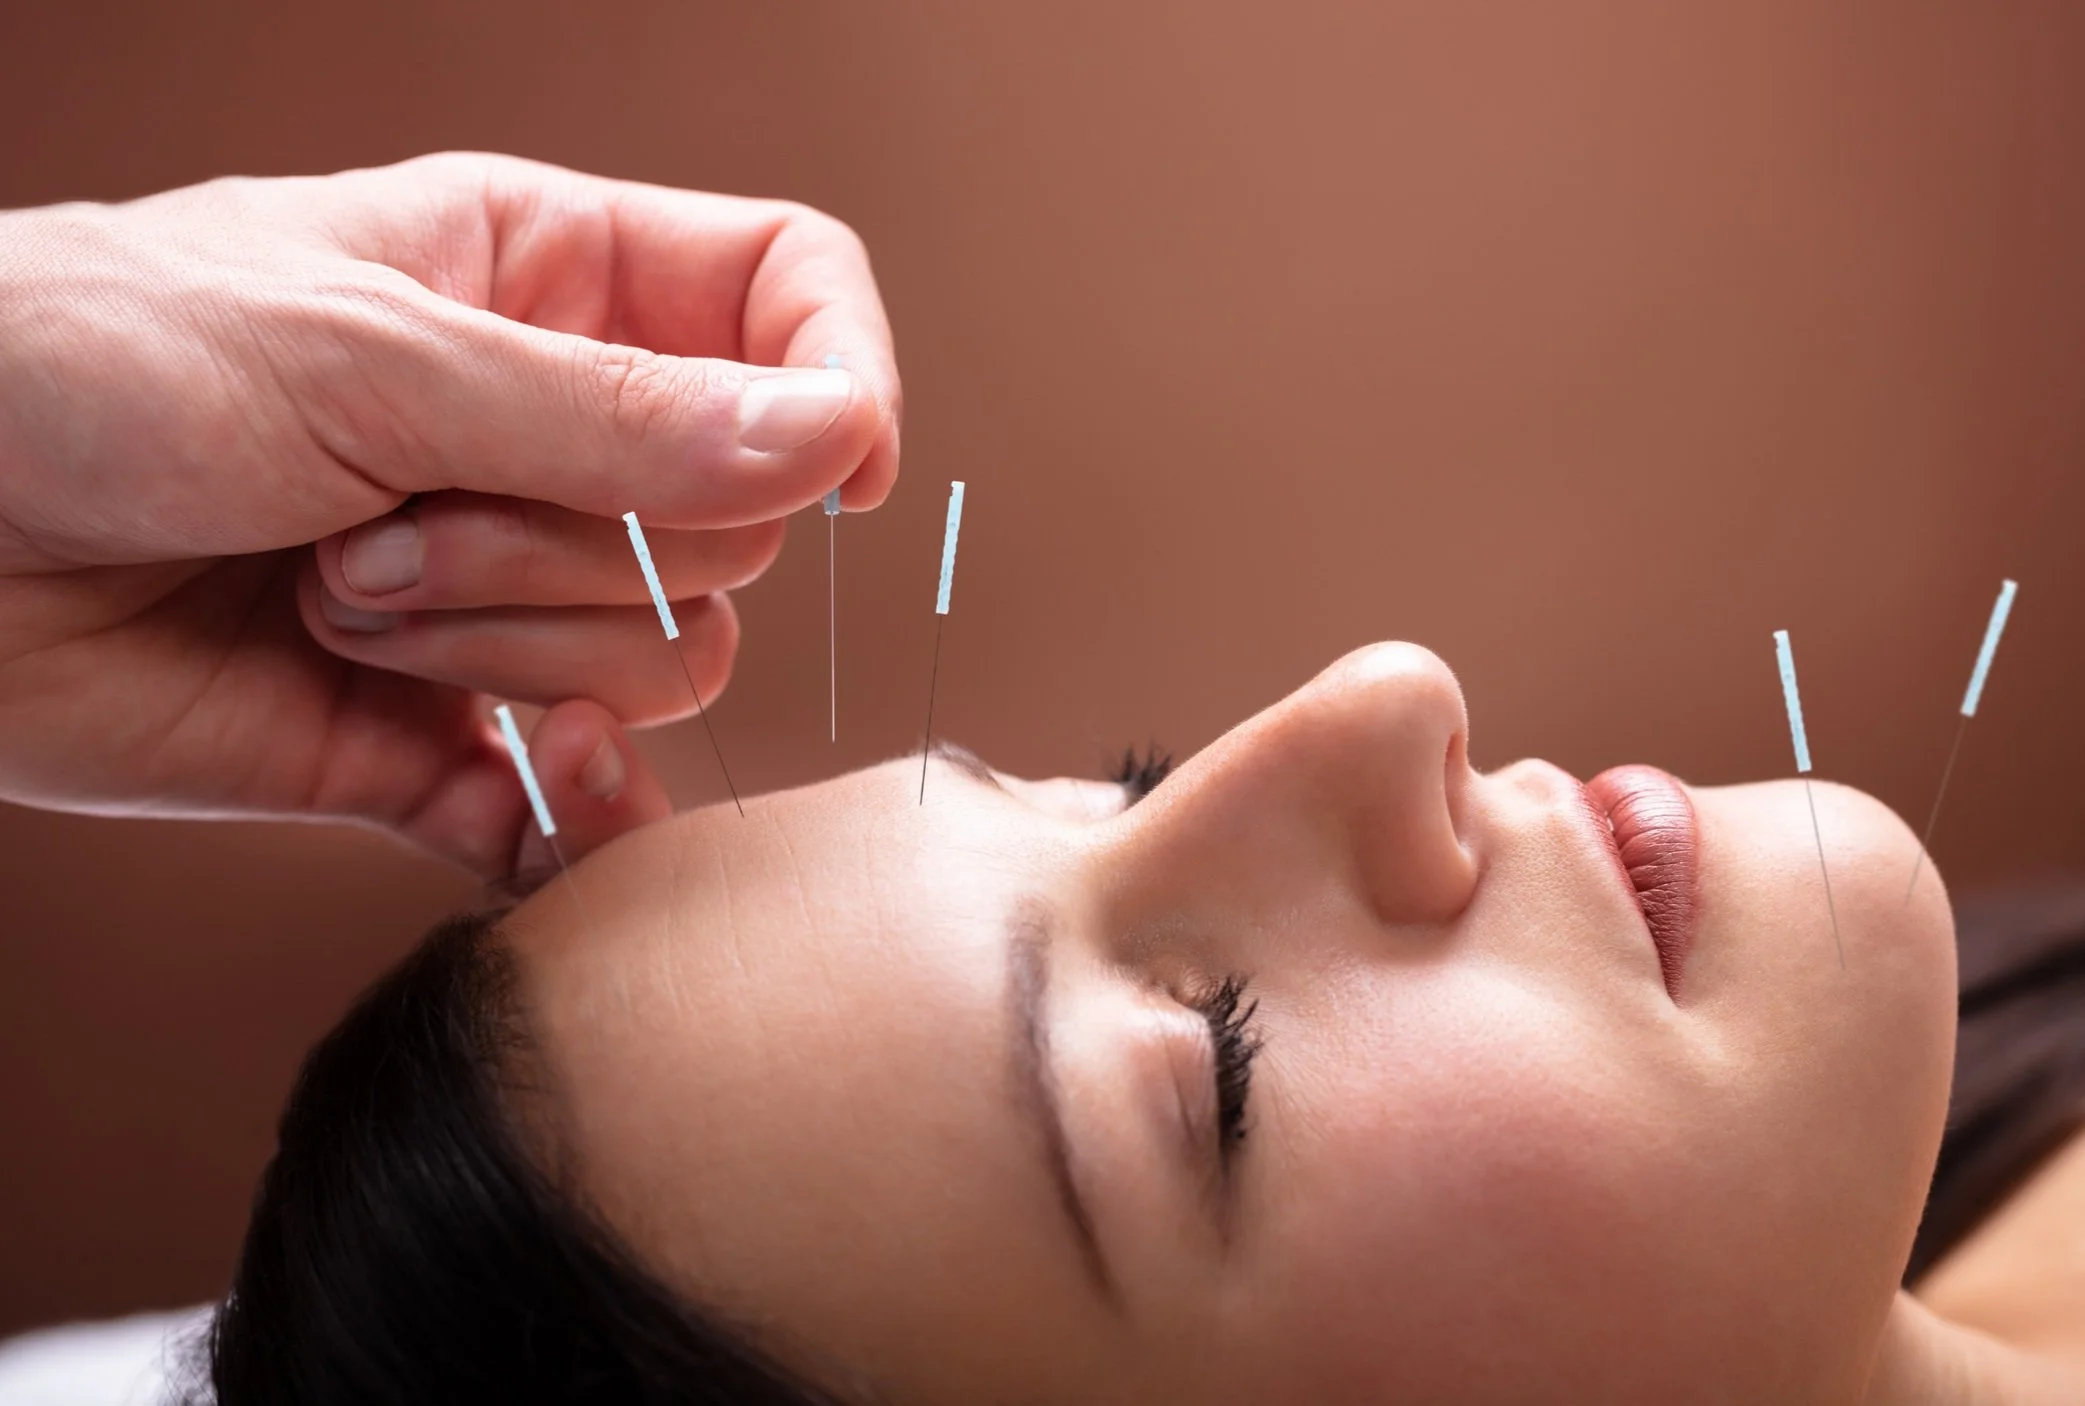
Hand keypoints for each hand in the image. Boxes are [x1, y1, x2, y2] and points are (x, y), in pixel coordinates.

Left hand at [0, 152, 898, 877]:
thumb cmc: (93, 364)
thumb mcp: (372, 355)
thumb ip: (619, 414)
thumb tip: (836, 440)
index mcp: (547, 284)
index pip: (787, 303)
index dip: (842, 377)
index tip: (841, 472)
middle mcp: (550, 439)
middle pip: (733, 517)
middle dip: (572, 540)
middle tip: (392, 513)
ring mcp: (505, 594)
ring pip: (665, 658)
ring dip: (503, 648)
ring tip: (337, 596)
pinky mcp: (440, 738)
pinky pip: (576, 804)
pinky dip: (568, 815)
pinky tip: (517, 788)